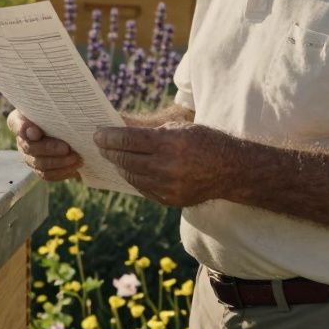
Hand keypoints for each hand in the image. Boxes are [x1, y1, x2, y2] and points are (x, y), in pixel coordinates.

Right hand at [8, 110, 82, 181]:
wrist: (69, 128)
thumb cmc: (61, 112)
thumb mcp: (57, 106)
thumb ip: (54, 110)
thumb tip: (43, 127)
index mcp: (20, 120)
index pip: (16, 123)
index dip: (23, 129)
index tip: (36, 132)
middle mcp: (22, 139)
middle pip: (30, 148)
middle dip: (49, 149)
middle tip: (67, 148)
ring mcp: (29, 156)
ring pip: (40, 164)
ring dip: (59, 163)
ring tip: (76, 158)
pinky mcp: (39, 169)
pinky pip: (47, 175)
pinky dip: (62, 172)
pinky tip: (74, 167)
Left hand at [94, 122, 230, 206]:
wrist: (230, 170)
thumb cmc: (203, 141)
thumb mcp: (178, 128)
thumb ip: (149, 131)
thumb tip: (119, 130)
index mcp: (170, 143)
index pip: (128, 140)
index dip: (109, 137)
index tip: (98, 134)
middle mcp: (167, 166)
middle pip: (126, 159)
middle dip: (109, 151)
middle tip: (100, 144)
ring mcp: (168, 186)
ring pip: (131, 175)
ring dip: (119, 165)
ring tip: (113, 156)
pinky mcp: (169, 200)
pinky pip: (142, 188)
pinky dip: (133, 177)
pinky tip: (129, 169)